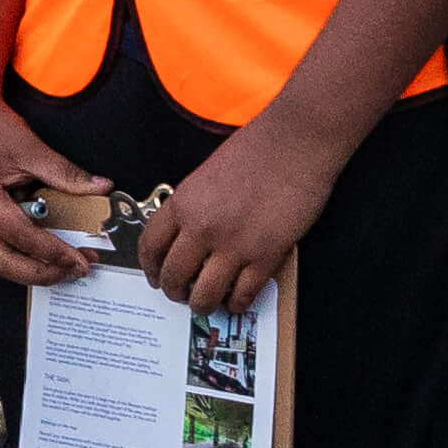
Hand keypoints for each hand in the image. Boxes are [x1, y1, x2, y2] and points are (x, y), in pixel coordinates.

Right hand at [0, 83, 94, 290]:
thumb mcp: (31, 148)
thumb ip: (66, 174)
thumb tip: (100, 188)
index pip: (22, 237)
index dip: (53, 252)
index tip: (79, 260)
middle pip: (4, 263)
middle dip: (42, 273)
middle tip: (73, 272)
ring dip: (28, 267)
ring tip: (60, 265)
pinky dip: (12, 253)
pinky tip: (37, 250)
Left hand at [134, 113, 351, 315]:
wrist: (296, 141)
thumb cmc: (257, 149)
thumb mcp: (207, 175)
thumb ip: (194, 206)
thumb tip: (188, 237)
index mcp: (183, 203)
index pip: (150, 246)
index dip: (150, 269)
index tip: (156, 277)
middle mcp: (201, 228)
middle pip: (174, 276)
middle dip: (175, 292)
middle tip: (182, 295)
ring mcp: (233, 245)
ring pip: (205, 295)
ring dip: (203, 305)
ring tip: (209, 304)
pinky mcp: (265, 256)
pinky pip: (243, 295)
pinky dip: (238, 303)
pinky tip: (238, 300)